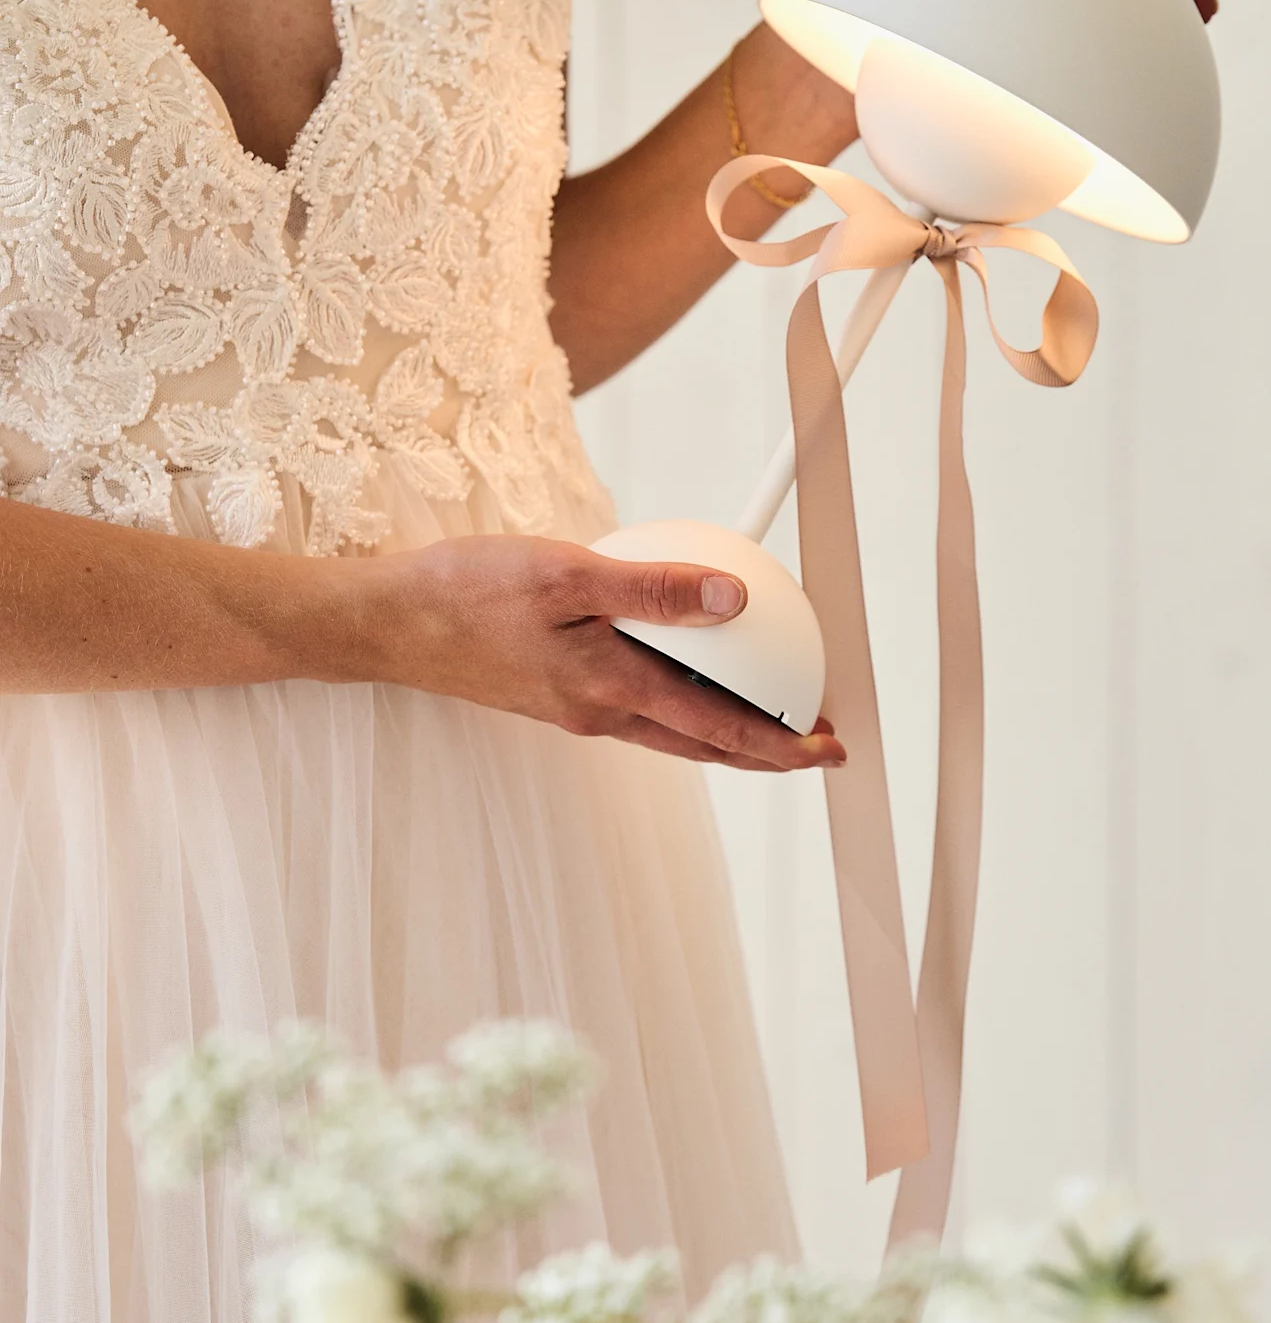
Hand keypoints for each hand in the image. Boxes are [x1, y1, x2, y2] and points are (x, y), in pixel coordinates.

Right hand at [357, 535, 845, 771]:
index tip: (830, 750)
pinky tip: (685, 664)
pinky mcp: (557, 693)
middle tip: (820, 742)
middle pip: (705, 744)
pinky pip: (638, 703)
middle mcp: (600, 713)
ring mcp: (577, 707)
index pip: (718, 729)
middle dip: (768, 748)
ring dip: (726, 726)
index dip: (781, 744)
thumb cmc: (466, 593)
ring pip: (673, 728)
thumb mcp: (565, 572)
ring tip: (770, 706)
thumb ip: (653, 588)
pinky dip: (679, 697)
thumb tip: (733, 601)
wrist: (388, 624)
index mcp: (610, 691)